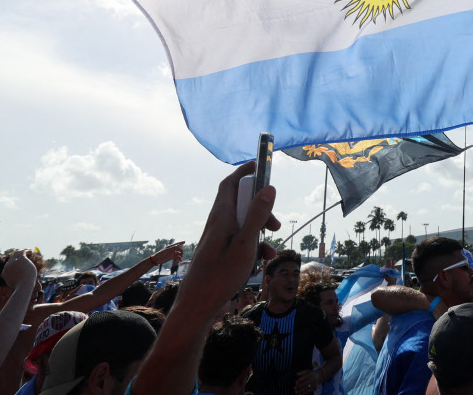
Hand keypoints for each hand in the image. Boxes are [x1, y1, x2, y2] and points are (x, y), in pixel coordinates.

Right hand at [1, 249, 37, 289]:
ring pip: (17, 253)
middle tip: (22, 254)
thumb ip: (12, 281)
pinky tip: (30, 251)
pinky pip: (23, 252)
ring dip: (22, 251)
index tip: (18, 260)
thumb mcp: (14, 285)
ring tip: (27, 250)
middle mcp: (7, 266)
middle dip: (17, 255)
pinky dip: (26, 251)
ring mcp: (13, 262)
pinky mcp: (21, 259)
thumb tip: (14, 279)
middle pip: (11, 258)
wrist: (24, 285)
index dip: (12, 261)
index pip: (7, 264)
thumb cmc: (21, 287)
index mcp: (4, 272)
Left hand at [150, 241, 185, 265]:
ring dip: (180, 255)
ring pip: (178, 253)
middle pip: (178, 249)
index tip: (184, 241)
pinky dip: (179, 258)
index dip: (180, 243)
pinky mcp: (171, 257)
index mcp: (170, 247)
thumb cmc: (161, 254)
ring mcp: (171, 254)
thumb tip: (177, 245)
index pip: (176, 244)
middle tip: (182, 254)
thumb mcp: (167, 250)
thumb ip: (172, 248)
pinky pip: (176, 257)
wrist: (157, 259)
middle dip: (181, 251)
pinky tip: (180, 259)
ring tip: (181, 257)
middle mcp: (171, 250)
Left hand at [170, 160, 279, 320]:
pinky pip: (239, 242)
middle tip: (275, 224)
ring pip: (242, 225)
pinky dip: (252, 247)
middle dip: (261, 209)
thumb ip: (257, 215)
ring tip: (271, 250)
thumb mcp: (245, 245)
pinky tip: (261, 263)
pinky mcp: (219, 253)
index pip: (230, 183)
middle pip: (240, 204)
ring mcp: (218, 239)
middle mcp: (218, 224)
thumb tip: (268, 187)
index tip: (259, 165)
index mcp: (221, 217)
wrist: (197, 307)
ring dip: (259, 233)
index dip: (244, 172)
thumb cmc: (219, 276)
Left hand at [294, 369, 321, 394]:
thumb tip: (297, 374)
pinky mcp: (315, 388)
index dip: (299, 381)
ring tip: (296, 392)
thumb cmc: (312, 373)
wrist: (320, 376)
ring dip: (300, 391)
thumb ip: (302, 372)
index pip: (303, 378)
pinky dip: (304, 393)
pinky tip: (300, 394)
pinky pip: (308, 391)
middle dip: (298, 387)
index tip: (295, 383)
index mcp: (310, 374)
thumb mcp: (308, 371)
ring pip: (306, 388)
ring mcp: (314, 384)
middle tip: (295, 388)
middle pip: (304, 384)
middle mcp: (313, 379)